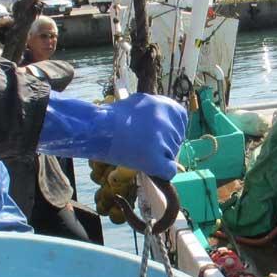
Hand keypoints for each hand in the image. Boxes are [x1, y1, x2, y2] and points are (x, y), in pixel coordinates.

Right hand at [38, 92, 186, 179]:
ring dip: (158, 157)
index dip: (169, 130)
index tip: (154, 134)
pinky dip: (160, 172)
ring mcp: (162, 141)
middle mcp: (167, 121)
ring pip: (171, 156)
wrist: (95, 129)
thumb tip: (167, 123)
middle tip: (140, 144)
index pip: (181, 121)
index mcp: (166, 104)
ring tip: (136, 151)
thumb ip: (155, 112)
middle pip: (176, 140)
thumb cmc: (111, 117)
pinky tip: (147, 167)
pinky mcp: (154, 159)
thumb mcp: (138, 104)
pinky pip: (169, 171)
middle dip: (162, 145)